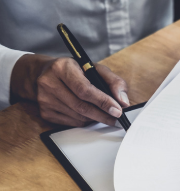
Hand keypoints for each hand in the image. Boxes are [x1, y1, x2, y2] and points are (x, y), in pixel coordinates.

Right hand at [10, 54, 128, 126]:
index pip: (84, 89)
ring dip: (95, 118)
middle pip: (81, 106)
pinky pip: (72, 123)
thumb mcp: (95, 68)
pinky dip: (85, 121)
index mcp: (62, 68)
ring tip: (104, 114)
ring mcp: (44, 99)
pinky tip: (89, 114)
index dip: (103, 102)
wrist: (44, 74)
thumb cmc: (75, 70)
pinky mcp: (44, 112)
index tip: (117, 110)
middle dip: (103, 114)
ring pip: (78, 117)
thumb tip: (123, 102)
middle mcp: (49, 83)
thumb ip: (113, 81)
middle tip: (116, 118)